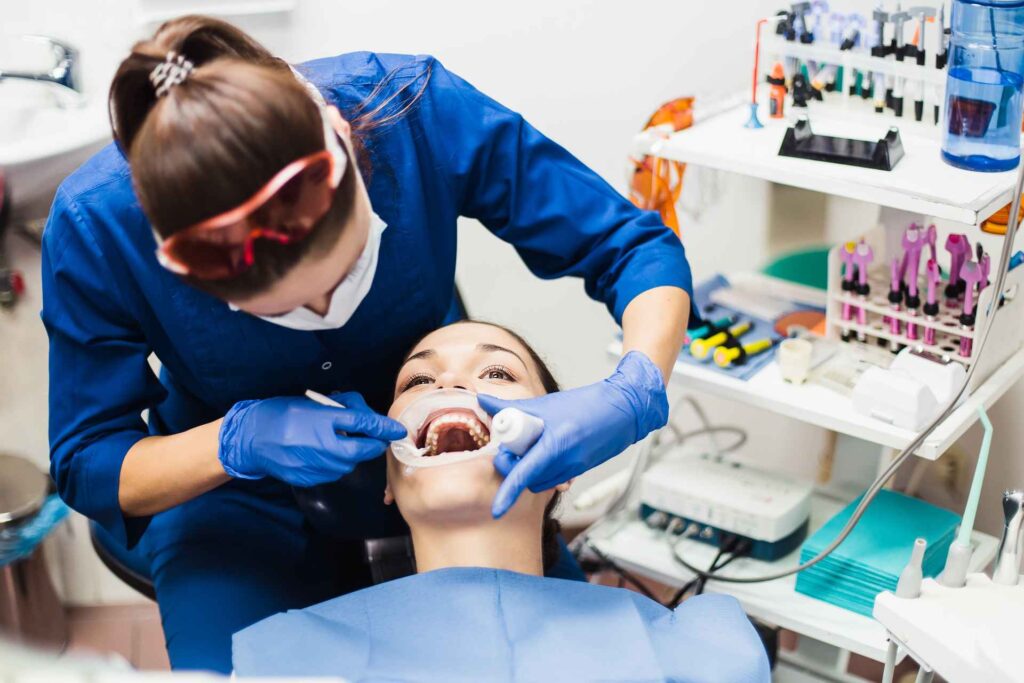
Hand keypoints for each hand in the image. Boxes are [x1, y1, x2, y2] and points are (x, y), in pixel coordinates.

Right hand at [218, 391, 406, 486]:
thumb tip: (368, 414)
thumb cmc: (283, 413)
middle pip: (363, 449)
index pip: (363, 423)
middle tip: (375, 438)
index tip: (397, 430)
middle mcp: (322, 445)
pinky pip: (334, 472)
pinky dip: (336, 463)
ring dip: (353, 454)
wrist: (252, 438)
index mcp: (322, 420)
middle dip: (373, 444)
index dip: (384, 427)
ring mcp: (315, 465)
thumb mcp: (312, 402)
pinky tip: (324, 453)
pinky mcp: (309, 478)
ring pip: (350, 463)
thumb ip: (342, 407)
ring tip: (340, 441)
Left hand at [478, 351, 667, 517]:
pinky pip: (554, 478)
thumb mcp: (544, 404)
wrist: (623, 409)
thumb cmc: (586, 405)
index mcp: (555, 443)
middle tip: (512, 448)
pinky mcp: (580, 471)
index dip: (508, 494)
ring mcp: (574, 469)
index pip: (524, 474)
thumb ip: (509, 407)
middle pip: (529, 480)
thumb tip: (481, 401)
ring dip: (530, 470)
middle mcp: (566, 461)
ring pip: (540, 482)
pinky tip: (547, 453)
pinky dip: (545, 470)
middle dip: (515, 469)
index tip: (496, 510)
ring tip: (531, 446)